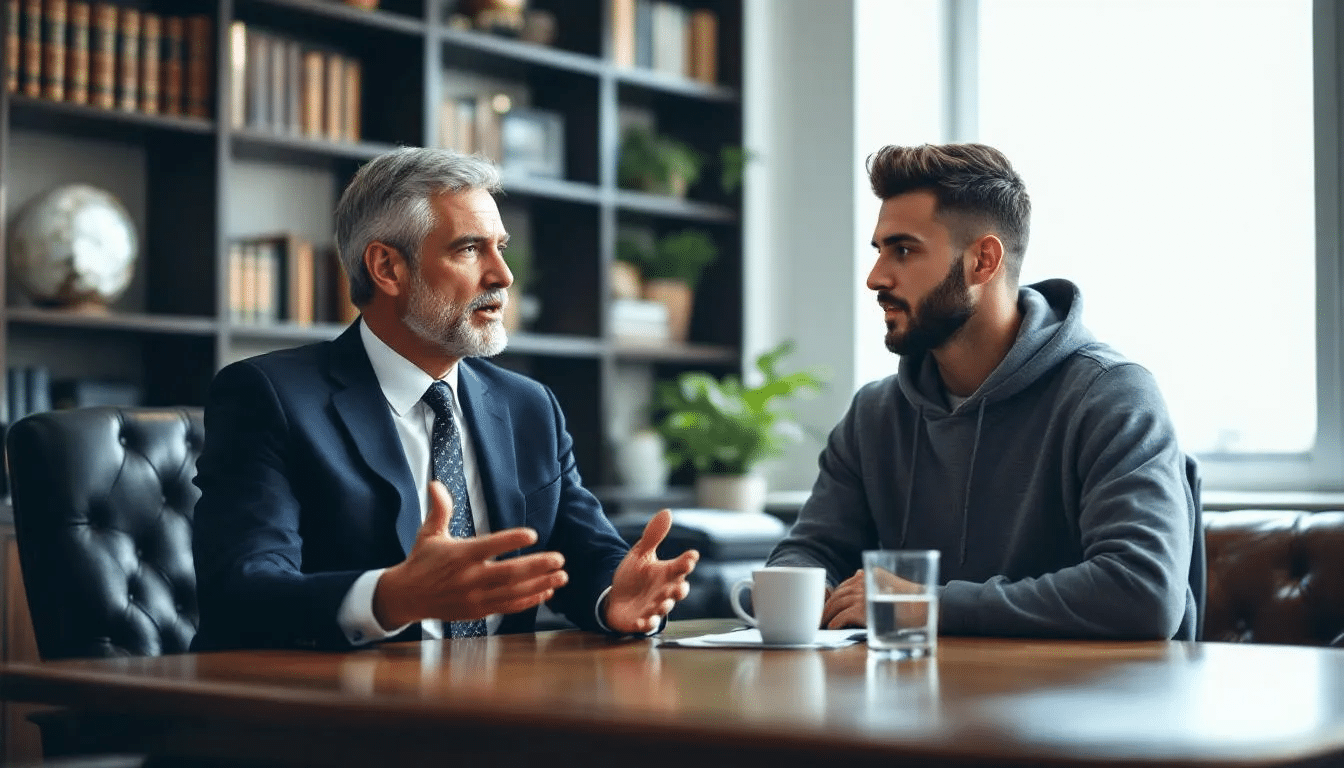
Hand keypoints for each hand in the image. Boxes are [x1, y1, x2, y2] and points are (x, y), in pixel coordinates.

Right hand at [373, 481, 568, 629]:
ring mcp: (475, 597)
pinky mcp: (478, 611)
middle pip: (508, 574)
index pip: (489, 546)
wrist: (406, 597)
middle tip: (559, 559)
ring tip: (561, 576)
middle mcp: (469, 578)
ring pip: (513, 592)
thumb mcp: (429, 533)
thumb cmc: (422, 561)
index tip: (533, 534)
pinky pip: (508, 606)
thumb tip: (436, 484)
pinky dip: (529, 600)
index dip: (511, 540)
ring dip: (540, 584)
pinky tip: (546, 592)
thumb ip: (440, 509)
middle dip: (537, 566)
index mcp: (459, 555)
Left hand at [604, 508, 698, 633]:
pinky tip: (641, 621)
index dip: (687, 562)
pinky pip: (646, 624)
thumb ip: (653, 535)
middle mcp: (664, 591)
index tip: (691, 556)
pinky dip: (645, 624)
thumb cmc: (634, 575)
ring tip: (662, 603)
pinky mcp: (642, 620)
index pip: (681, 566)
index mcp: (667, 573)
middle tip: (680, 586)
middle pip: (677, 591)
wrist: (616, 597)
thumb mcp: (641, 553)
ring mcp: (654, 607)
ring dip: (664, 606)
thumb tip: (666, 512)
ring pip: (664, 608)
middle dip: (679, 590)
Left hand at [822, 567, 926, 628]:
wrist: (923, 607)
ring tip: (821, 624)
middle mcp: (862, 582)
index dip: (831, 598)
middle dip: (825, 607)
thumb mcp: (889, 585)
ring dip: (826, 615)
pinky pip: (841, 617)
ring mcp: (861, 595)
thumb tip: (857, 578)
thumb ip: (873, 583)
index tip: (825, 607)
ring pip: (835, 605)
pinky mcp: (862, 610)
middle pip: (836, 595)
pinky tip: (832, 628)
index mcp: (868, 575)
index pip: (842, 587)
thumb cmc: (909, 600)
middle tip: (818, 617)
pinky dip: (834, 623)